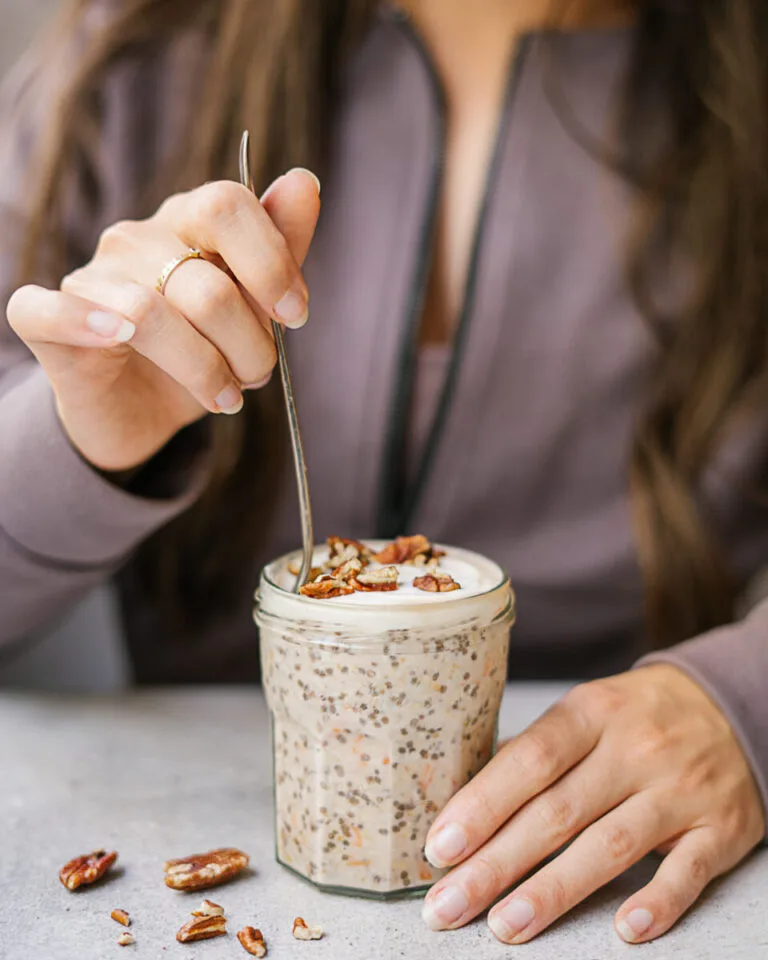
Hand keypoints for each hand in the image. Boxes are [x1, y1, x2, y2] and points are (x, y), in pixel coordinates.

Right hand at [7, 168, 320, 470]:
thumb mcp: (254, 311)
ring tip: (225, 397)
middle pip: (207, 284)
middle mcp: (136, 241)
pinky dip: (83, 324)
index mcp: (187, 224)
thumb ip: (281, 250)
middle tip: (257, 375)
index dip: (271, 264)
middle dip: (249, 345)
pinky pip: (49, 312)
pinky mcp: (46, 322)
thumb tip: (305, 182)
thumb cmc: (202, 355)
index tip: (295, 317)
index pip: (227, 205)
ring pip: (150, 314)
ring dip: (205, 369)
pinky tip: (116, 340)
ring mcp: (90, 279)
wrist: (143, 413)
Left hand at [422, 665, 764, 943]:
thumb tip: (470, 801)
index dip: (482, 804)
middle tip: (449, 905)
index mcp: (592, 712)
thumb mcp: (587, 710)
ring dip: (555, 890)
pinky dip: (658, 901)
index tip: (440, 847)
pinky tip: (625, 928)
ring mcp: (679, 790)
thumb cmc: (637, 715)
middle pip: (557, 811)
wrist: (730, 704)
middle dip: (496, 863)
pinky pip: (689, 871)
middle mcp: (634, 748)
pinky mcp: (720, 828)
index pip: (529, 760)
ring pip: (611, 845)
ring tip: (506, 924)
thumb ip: (536, 751)